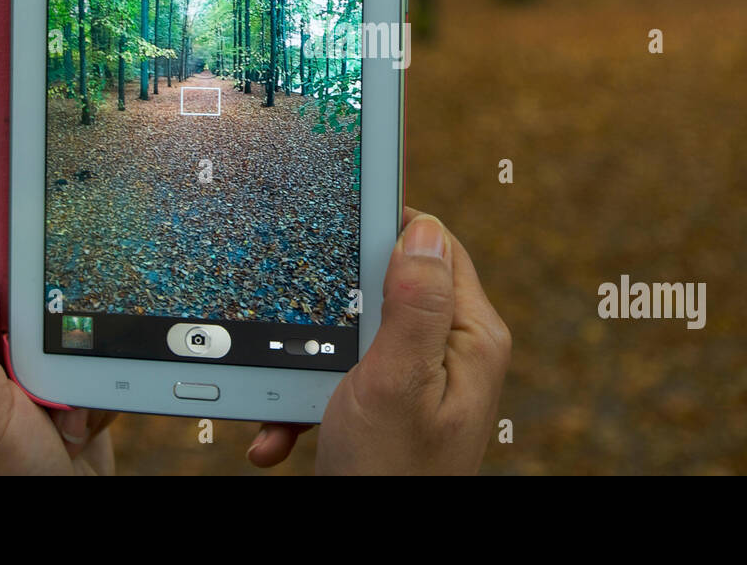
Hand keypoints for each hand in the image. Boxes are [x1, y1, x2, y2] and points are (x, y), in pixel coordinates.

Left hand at [0, 259, 116, 474]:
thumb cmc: (5, 483)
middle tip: (41, 354)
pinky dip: (96, 390)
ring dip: (74, 368)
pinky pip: (93, 364)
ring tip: (58, 414)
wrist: (70, 522)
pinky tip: (79, 424)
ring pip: (63, 332)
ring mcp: (29, 385)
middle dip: (40, 328)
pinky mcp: (70, 395)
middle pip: (13, 307)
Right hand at [246, 208, 510, 473]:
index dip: (388, 224)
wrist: (374, 558)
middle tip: (296, 320)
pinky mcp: (387, 409)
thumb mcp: (398, 380)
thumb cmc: (391, 478)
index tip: (339, 215)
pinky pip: (338, 382)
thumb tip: (423, 229)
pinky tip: (279, 436)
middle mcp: (450, 354)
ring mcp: (418, 383)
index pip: (435, 246)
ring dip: (304, 367)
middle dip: (331, 309)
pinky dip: (302, 406)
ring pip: (351, 338)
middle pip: (386, 288)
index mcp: (468, 338)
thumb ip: (415, 303)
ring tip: (278, 403)